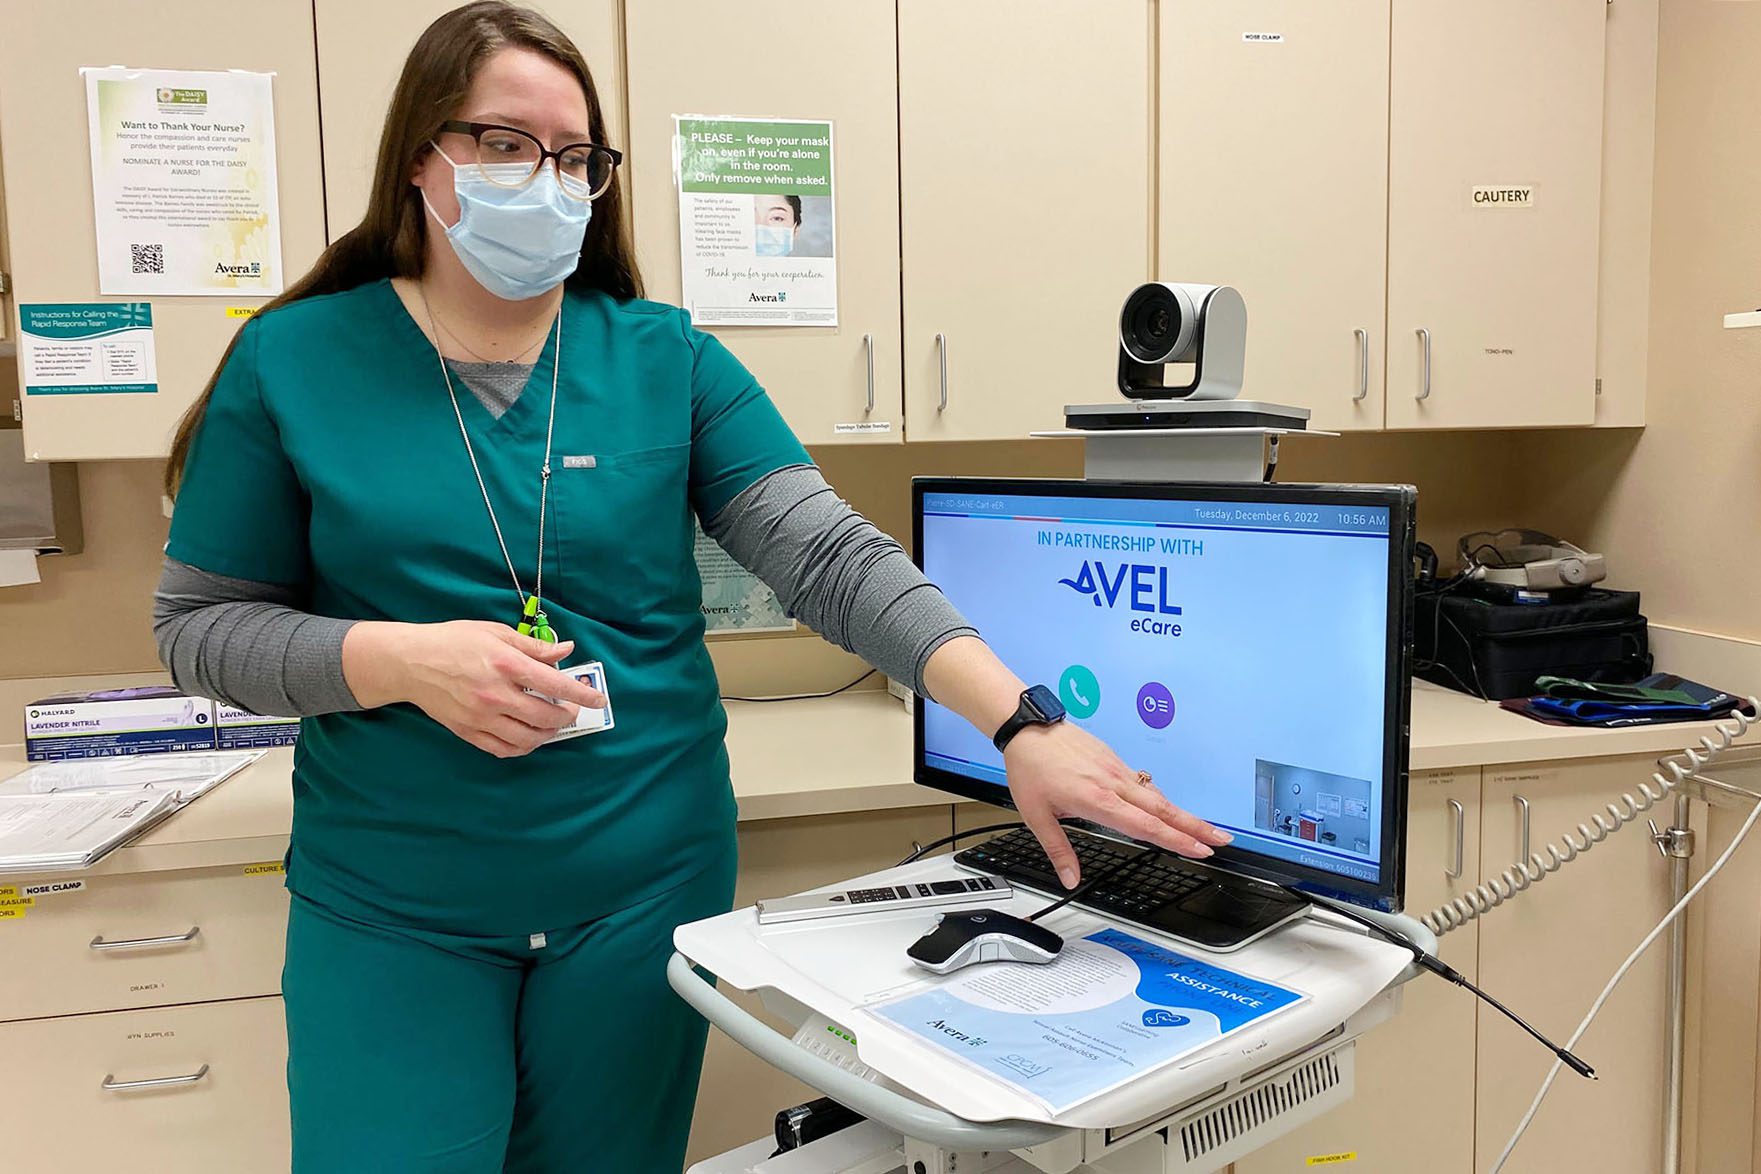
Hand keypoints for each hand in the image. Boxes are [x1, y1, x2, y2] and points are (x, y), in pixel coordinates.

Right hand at [343, 620, 606, 757]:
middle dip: (566, 716)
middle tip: (571, 710)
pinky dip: (523, 747)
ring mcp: (481, 717)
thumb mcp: (495, 633)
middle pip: (545, 717)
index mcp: (505, 665)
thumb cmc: (454, 641)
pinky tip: (529, 737)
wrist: (410, 662)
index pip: (554, 684)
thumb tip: (566, 650)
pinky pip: (503, 749)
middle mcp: (496, 694)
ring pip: (527, 739)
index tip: (598, 699)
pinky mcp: (468, 732)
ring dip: (547, 735)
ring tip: (552, 724)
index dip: (581, 694)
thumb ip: (534, 646)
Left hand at [1003, 722, 1231, 887]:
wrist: (1029, 728)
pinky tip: (1166, 808)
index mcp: (1097, 800)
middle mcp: (1114, 784)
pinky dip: (1161, 799)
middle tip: (1221, 840)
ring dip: (1183, 814)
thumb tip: (1070, 878)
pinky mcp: (1114, 760)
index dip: (1176, 840)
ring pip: (1157, 796)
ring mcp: (1117, 770)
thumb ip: (1058, 849)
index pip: (1146, 826)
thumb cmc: (1030, 768)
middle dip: (1196, 827)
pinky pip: (1144, 784)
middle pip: (1163, 810)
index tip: (1200, 850)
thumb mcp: (1036, 815)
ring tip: (1205, 829)